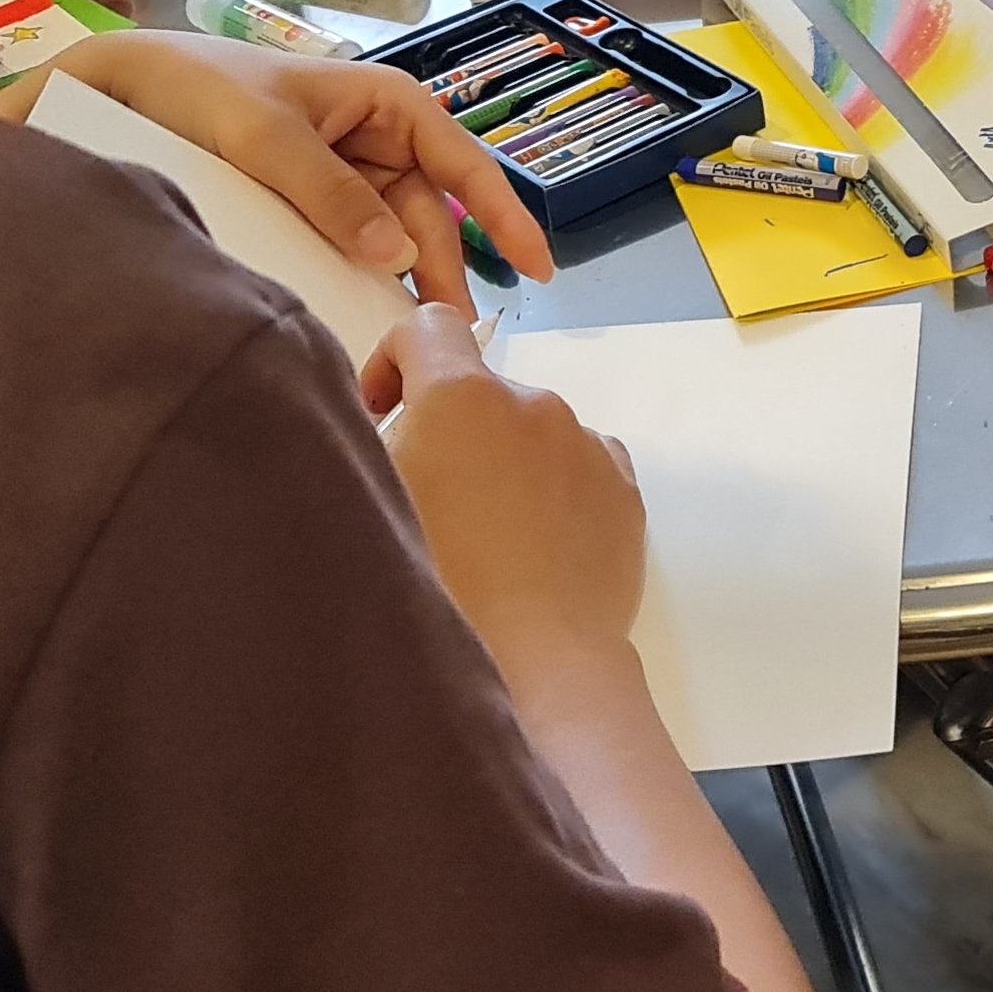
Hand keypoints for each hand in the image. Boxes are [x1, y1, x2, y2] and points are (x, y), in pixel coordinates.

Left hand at [56, 31, 556, 311]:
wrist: (121, 86)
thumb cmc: (204, 87)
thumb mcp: (269, 137)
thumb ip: (333, 196)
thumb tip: (397, 257)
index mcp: (390, 104)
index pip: (466, 166)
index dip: (507, 218)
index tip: (538, 270)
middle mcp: (379, 140)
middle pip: (430, 216)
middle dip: (444, 271)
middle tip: (448, 338)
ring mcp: (347, 174)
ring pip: (395, 237)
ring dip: (402, 283)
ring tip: (407, 340)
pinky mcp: (313, 203)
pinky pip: (352, 244)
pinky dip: (360, 279)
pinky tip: (363, 316)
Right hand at [369, 304, 646, 660]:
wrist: (535, 665)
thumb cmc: (435, 586)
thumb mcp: (370, 502)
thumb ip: (368, 444)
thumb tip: (381, 423)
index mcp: (463, 396)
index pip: (426, 326)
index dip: (393, 362)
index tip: (381, 418)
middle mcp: (534, 403)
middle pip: (478, 391)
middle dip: (449, 429)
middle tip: (428, 502)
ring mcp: (587, 444)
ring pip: (529, 432)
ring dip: (502, 461)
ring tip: (484, 538)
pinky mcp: (624, 488)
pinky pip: (576, 465)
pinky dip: (551, 487)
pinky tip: (533, 546)